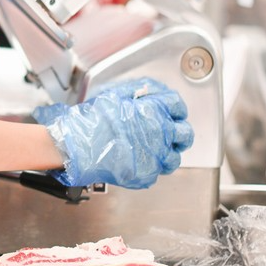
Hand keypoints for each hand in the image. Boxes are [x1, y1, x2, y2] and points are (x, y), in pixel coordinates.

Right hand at [32, 77, 193, 188]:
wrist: (81, 145)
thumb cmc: (93, 120)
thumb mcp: (115, 95)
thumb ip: (136, 92)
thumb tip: (147, 91)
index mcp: (154, 110)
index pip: (177, 105)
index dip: (176, 108)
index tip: (173, 111)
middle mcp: (160, 133)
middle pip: (184, 134)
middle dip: (179, 133)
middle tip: (170, 133)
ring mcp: (155, 156)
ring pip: (174, 157)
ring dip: (168, 153)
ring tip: (156, 151)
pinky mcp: (146, 174)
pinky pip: (156, 171)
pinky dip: (150, 166)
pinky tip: (138, 160)